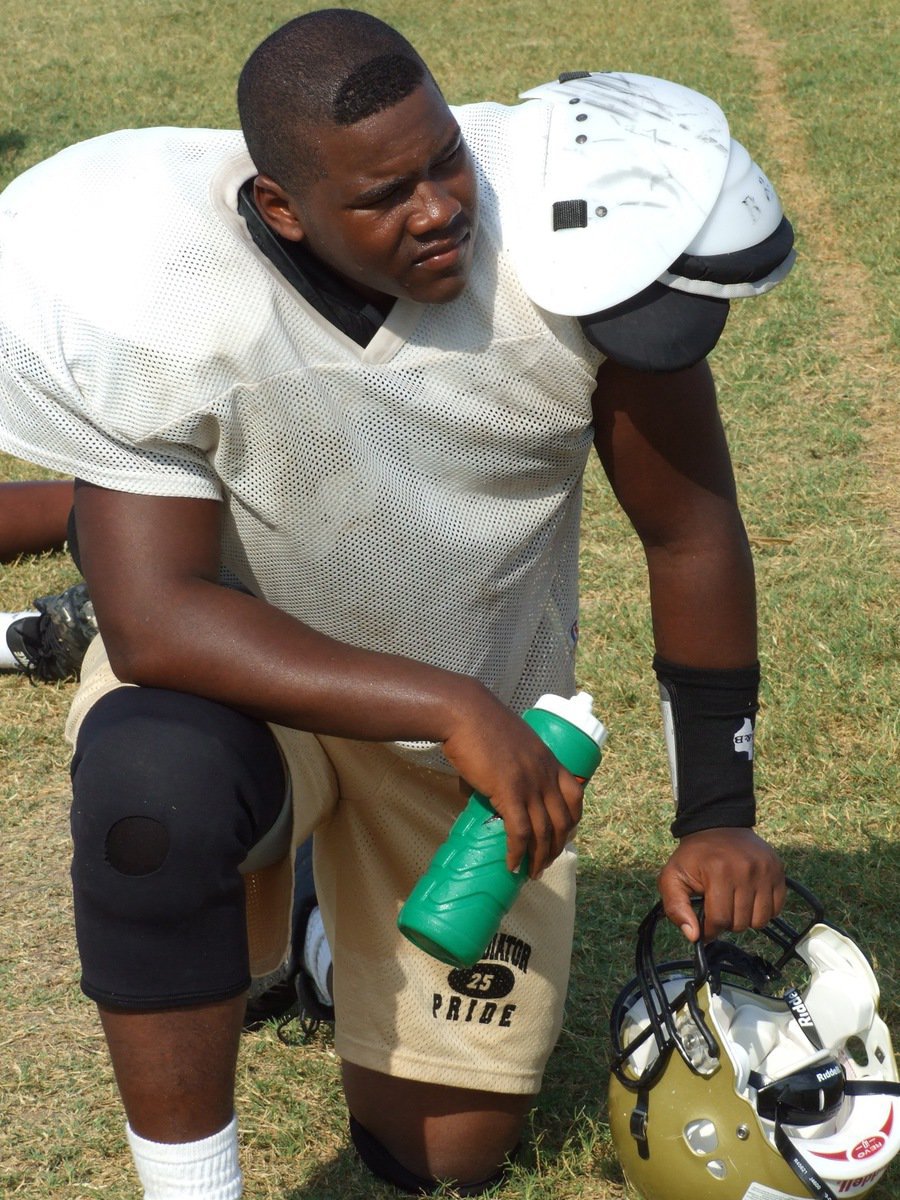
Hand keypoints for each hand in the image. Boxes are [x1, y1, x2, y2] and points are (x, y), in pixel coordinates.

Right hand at [441, 689, 583, 877]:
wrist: (465, 713)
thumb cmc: (477, 724)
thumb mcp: (504, 745)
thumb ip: (499, 770)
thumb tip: (476, 795)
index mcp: (548, 759)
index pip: (575, 795)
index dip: (572, 820)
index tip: (563, 835)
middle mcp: (545, 774)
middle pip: (562, 820)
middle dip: (557, 847)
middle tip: (545, 863)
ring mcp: (530, 784)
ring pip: (544, 831)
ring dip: (540, 858)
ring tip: (531, 873)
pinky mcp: (509, 793)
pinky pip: (520, 832)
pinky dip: (518, 853)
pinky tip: (511, 866)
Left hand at [657, 827, 785, 941]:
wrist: (717, 826)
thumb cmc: (694, 856)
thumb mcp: (672, 877)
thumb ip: (675, 908)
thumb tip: (693, 936)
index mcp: (718, 870)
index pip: (719, 920)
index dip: (709, 930)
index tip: (705, 926)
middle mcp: (745, 869)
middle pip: (740, 923)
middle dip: (726, 922)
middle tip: (719, 907)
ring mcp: (765, 870)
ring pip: (760, 921)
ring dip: (745, 919)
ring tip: (733, 904)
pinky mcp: (778, 871)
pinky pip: (776, 909)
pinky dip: (763, 911)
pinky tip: (749, 899)